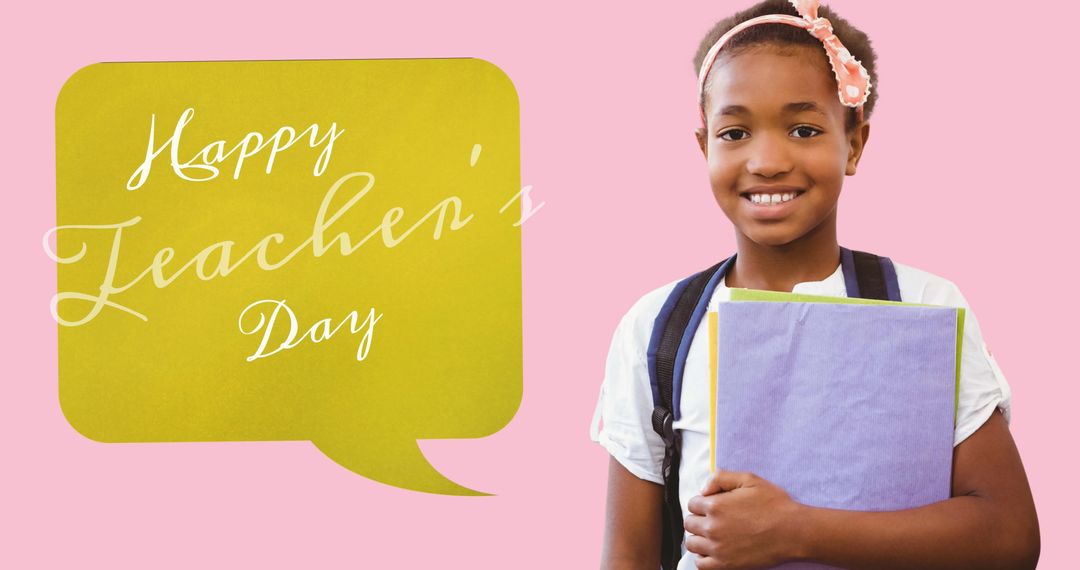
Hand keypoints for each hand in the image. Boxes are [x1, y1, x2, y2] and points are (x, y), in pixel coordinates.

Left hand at [683, 470, 805, 569]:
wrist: (793, 532)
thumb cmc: (774, 504)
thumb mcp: (749, 480)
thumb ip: (721, 478)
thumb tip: (703, 489)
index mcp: (715, 505)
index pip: (692, 504)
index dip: (702, 502)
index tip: (713, 505)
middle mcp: (712, 527)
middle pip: (689, 523)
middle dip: (698, 518)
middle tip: (713, 519)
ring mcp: (717, 548)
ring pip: (692, 543)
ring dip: (698, 537)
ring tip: (712, 535)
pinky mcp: (725, 565)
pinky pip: (701, 564)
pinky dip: (702, 557)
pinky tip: (713, 551)